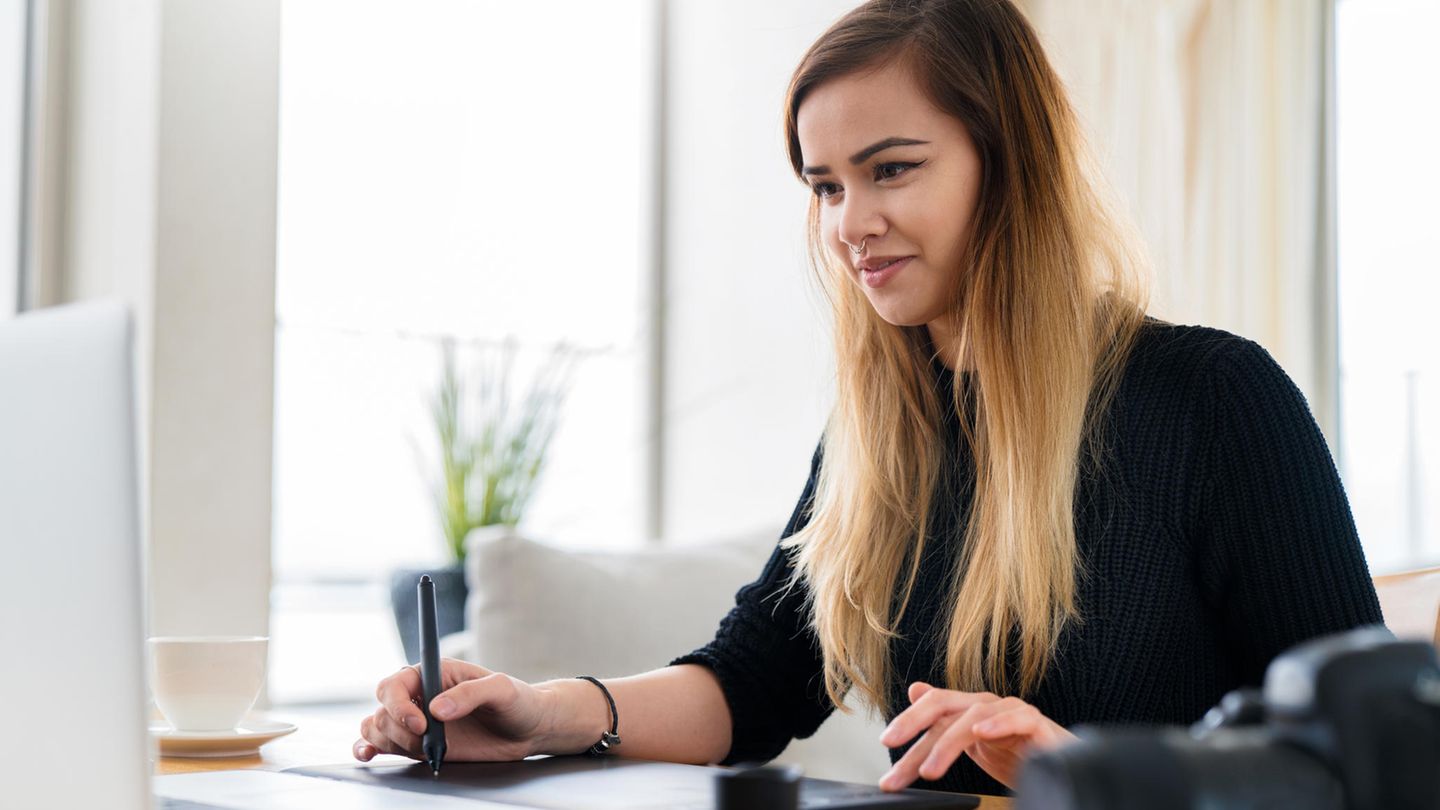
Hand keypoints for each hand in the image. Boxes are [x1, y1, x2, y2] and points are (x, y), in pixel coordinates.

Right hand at [354, 658, 550, 763]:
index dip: (399, 706)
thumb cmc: (517, 701)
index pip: (396, 684)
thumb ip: (471, 694)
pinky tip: (370, 753)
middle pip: (383, 710)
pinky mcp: (418, 744)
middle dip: (399, 729)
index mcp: (435, 673)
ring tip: (423, 748)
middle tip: (427, 740)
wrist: (527, 728)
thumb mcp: (502, 690)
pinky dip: (369, 748)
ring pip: (377, 728)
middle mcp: (420, 696)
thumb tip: (437, 709)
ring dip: (391, 742)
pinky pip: (381, 743)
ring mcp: (417, 721)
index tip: (421, 724)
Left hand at [877, 682, 1075, 790]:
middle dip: (913, 723)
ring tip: (930, 770)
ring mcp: (1012, 712)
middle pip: (944, 705)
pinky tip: (981, 735)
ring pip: (974, 716)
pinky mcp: (1036, 725)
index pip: (931, 710)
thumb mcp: (973, 743)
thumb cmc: (1018, 754)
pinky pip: (1018, 718)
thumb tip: (915, 689)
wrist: (1062, 766)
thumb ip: (945, 723)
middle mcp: (987, 706)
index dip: (906, 723)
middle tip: (891, 745)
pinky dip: (1000, 724)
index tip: (884, 744)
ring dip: (947, 743)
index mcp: (969, 711)